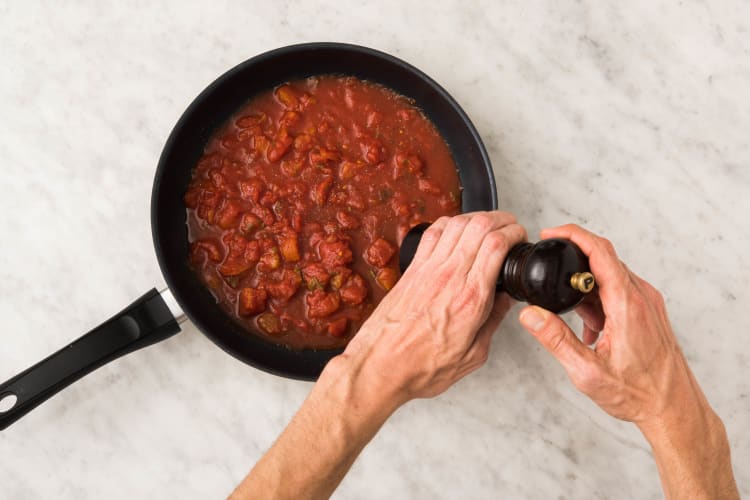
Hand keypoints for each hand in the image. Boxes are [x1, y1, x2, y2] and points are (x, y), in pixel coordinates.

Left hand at [337, 211, 525, 405]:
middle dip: (502, 219)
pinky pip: (432, 232)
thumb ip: (493, 323)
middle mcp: (450, 277)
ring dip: (478, 217)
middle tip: (510, 226)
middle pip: (479, 225)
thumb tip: (505, 301)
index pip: (496, 245)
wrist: (380, 366)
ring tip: (488, 224)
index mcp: (471, 298)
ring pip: (457, 223)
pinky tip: (457, 228)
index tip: (521, 236)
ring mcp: (428, 269)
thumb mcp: (472, 356)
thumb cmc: (421, 366)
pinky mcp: (412, 269)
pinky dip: (450, 223)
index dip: (514, 232)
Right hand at [518, 224, 737, 498]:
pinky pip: (620, 292)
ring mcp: (648, 303)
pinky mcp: (650, 312)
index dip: (573, 235)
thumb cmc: (638, 393)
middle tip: (552, 287)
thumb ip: (556, 339)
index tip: (551, 233)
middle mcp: (641, 297)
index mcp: (626, 304)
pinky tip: (592, 329)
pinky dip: (599, 302)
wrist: (673, 409)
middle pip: (603, 261)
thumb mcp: (587, 371)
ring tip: (577, 323)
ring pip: (610, 278)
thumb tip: (531, 315)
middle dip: (573, 269)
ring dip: (586, 291)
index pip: (600, 251)